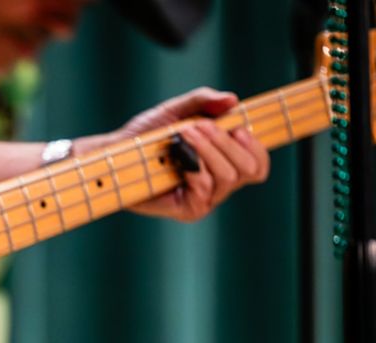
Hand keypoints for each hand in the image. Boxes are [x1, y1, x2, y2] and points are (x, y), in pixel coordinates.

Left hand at [78, 87, 270, 221]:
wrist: (116, 153)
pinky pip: (206, 189)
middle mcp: (219, 182)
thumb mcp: (175, 110)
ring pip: (230, 177)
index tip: (238, 127)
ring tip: (184, 134)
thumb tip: (232, 99)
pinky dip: (196, 167)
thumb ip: (203, 101)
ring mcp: (206, 198)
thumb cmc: (145, 136)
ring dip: (208, 149)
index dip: (257, 146)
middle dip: (227, 142)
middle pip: (250, 169)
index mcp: (224, 160)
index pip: (259, 163)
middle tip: (199, 126)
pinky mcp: (189, 210)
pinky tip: (179, 157)